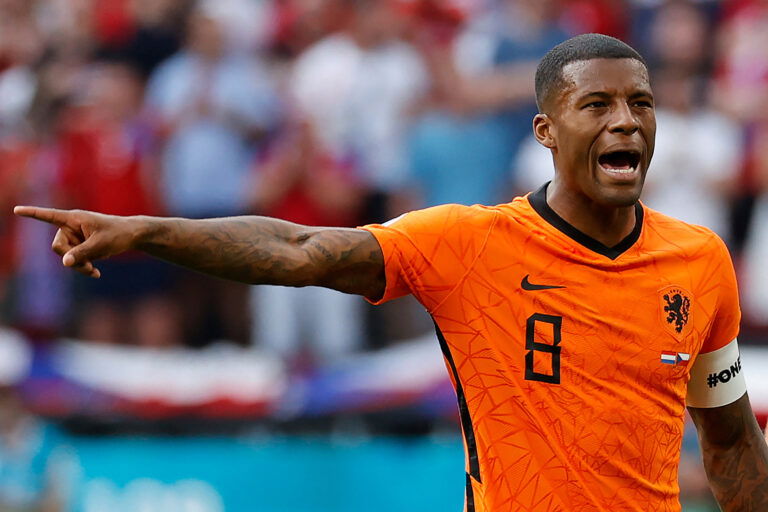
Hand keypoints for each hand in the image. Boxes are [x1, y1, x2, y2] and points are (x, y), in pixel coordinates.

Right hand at [13, 206, 136, 277]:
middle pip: (58, 247)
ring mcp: (75, 237)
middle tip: (89, 268)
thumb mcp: (101, 245)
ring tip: (94, 271)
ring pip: (66, 257)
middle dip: (71, 259)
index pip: (49, 216)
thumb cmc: (118, 234)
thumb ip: (82, 253)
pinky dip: (84, 266)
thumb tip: (65, 263)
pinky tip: (96, 274)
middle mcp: (71, 226)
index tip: (17, 210)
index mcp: (74, 219)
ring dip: (79, 265)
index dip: (32, 214)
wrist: (133, 236)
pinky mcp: (80, 246)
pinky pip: (74, 260)